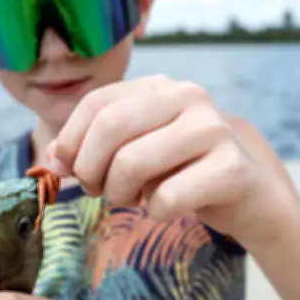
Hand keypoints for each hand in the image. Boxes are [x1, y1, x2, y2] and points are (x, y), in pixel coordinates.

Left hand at [47, 74, 291, 244]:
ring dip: (120, 195)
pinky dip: (155, 212)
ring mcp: (213, 130)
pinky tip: (166, 208)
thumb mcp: (135, 151)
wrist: (248, 195)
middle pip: (110, 129)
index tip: (64, 169)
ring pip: (132, 164)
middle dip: (91, 169)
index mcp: (161, 86)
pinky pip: (167, 198)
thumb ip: (94, 147)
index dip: (70, 140)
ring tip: (133, 200)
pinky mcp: (231, 169)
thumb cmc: (181, 171)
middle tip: (98, 191)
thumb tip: (51, 158)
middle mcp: (189, 97)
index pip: (97, 103)